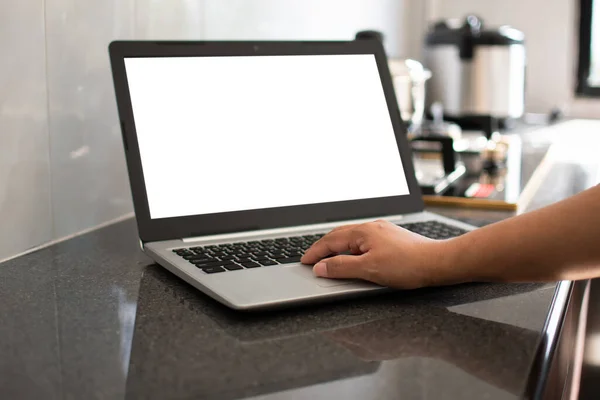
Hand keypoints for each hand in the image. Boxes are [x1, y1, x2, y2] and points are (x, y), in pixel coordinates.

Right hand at [300, 220, 460, 288]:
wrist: (437, 262)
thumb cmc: (407, 265)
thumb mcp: (369, 270)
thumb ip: (341, 268)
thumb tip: (320, 267)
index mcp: (362, 232)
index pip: (330, 241)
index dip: (315, 252)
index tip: (305, 261)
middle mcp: (371, 227)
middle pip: (338, 235)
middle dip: (323, 246)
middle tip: (311, 258)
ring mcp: (382, 230)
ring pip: (351, 236)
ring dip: (336, 246)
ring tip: (328, 256)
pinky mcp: (390, 237)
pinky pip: (363, 239)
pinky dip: (351, 247)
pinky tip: (354, 254)